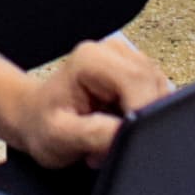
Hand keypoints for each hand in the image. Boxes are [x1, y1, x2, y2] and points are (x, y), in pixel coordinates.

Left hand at [3, 37, 171, 166]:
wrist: (35, 118)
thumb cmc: (43, 125)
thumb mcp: (61, 137)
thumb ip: (96, 135)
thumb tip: (130, 133)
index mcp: (92, 59)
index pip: (138, 82)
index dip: (140, 114)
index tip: (123, 142)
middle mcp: (113, 51)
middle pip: (153, 85)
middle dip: (140, 120)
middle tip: (109, 143)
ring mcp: (128, 59)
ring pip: (159, 90)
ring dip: (141, 119)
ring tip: (109, 134)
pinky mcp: (137, 73)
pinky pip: (156, 95)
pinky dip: (142, 116)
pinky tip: (118, 126)